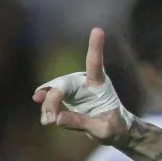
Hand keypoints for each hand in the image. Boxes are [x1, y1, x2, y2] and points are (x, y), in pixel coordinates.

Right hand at [32, 28, 133, 142]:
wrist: (115, 130)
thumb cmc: (115, 128)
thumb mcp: (102, 130)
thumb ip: (81, 123)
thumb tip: (56, 118)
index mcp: (100, 84)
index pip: (96, 63)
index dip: (95, 47)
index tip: (98, 30)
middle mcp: (85, 81)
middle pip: (62, 84)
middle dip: (52, 99)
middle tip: (49, 119)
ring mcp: (74, 88)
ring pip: (52, 91)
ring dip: (47, 105)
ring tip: (49, 121)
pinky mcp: (67, 96)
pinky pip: (49, 98)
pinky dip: (46, 108)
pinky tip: (48, 119)